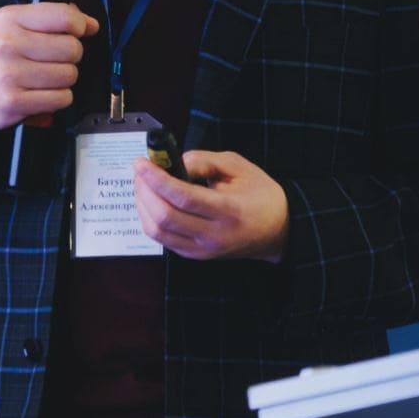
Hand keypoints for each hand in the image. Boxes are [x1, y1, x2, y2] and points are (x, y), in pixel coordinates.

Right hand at [0, 2, 98, 129]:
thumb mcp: (13, 23)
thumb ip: (52, 19)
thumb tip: (91, 25)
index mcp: (9, 19)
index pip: (64, 16)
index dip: (79, 25)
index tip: (75, 32)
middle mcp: (8, 46)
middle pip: (72, 49)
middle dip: (70, 55)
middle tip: (53, 59)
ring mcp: (9, 76)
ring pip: (69, 76)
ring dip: (64, 79)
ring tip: (45, 77)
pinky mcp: (13, 104)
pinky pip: (61, 99)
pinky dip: (58, 98)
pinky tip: (41, 93)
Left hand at [132, 150, 289, 262]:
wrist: (278, 230)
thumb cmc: (260, 194)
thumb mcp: (238, 166)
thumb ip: (205, 161)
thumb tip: (174, 163)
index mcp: (228, 211)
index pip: (182, 197)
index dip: (156, 178)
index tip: (141, 162)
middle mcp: (213, 236)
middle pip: (164, 216)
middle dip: (145, 190)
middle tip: (140, 170)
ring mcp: (203, 250)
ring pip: (157, 231)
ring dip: (142, 205)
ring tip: (142, 184)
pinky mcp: (195, 256)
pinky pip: (162, 240)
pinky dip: (149, 219)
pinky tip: (151, 201)